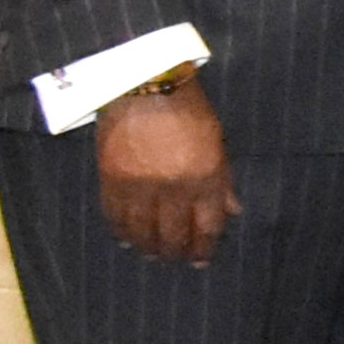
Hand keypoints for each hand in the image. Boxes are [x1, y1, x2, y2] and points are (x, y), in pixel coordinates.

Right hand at [91, 83, 235, 267]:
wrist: (144, 83)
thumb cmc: (188, 109)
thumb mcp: (217, 141)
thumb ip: (223, 179)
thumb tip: (233, 210)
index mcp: (205, 176)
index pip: (207, 225)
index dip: (204, 247)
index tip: (201, 260)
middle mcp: (173, 186)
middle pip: (174, 233)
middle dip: (176, 251)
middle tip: (174, 260)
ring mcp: (140, 185)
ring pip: (142, 230)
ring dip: (147, 246)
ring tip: (151, 255)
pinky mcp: (111, 178)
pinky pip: (115, 214)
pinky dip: (120, 230)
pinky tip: (125, 239)